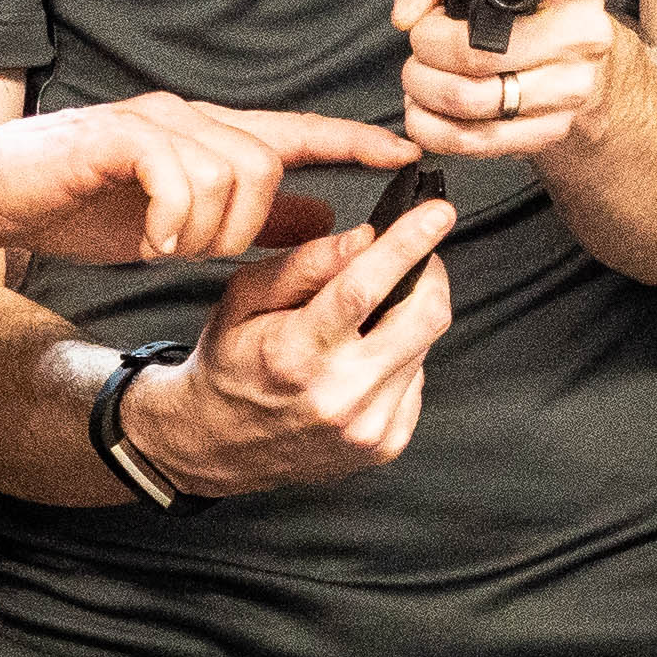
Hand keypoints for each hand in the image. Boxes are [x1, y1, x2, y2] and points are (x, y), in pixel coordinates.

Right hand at [0, 92, 413, 265]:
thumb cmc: (76, 203)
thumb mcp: (177, 221)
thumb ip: (248, 216)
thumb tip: (322, 215)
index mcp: (207, 137)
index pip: (296, 131)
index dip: (351, 140)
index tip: (404, 153)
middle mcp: (187, 118)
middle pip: (267, 159)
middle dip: (248, 222)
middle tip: (199, 251)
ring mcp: (151, 123)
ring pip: (230, 169)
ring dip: (207, 227)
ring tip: (166, 247)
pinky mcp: (114, 137)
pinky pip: (178, 174)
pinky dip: (172, 218)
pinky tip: (149, 240)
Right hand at [122, 197, 459, 496]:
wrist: (218, 444)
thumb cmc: (231, 362)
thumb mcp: (243, 299)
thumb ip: (304, 264)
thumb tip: (364, 237)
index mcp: (296, 354)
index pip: (365, 287)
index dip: (408, 243)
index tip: (437, 212)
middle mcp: (339, 395)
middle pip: (423, 317)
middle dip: (429, 274)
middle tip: (414, 258)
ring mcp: (366, 426)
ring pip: (426, 345)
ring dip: (410, 317)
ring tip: (369, 319)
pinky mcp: (385, 445)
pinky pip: (417, 379)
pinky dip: (402, 356)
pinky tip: (366, 358)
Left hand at [392, 0, 621, 164]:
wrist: (567, 57)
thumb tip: (411, 11)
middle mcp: (584, 33)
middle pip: (484, 51)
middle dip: (428, 45)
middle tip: (424, 36)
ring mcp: (571, 88)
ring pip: (471, 99)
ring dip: (424, 86)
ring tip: (421, 70)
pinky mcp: (550, 131)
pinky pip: (473, 140)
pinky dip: (432, 125)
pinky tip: (429, 104)